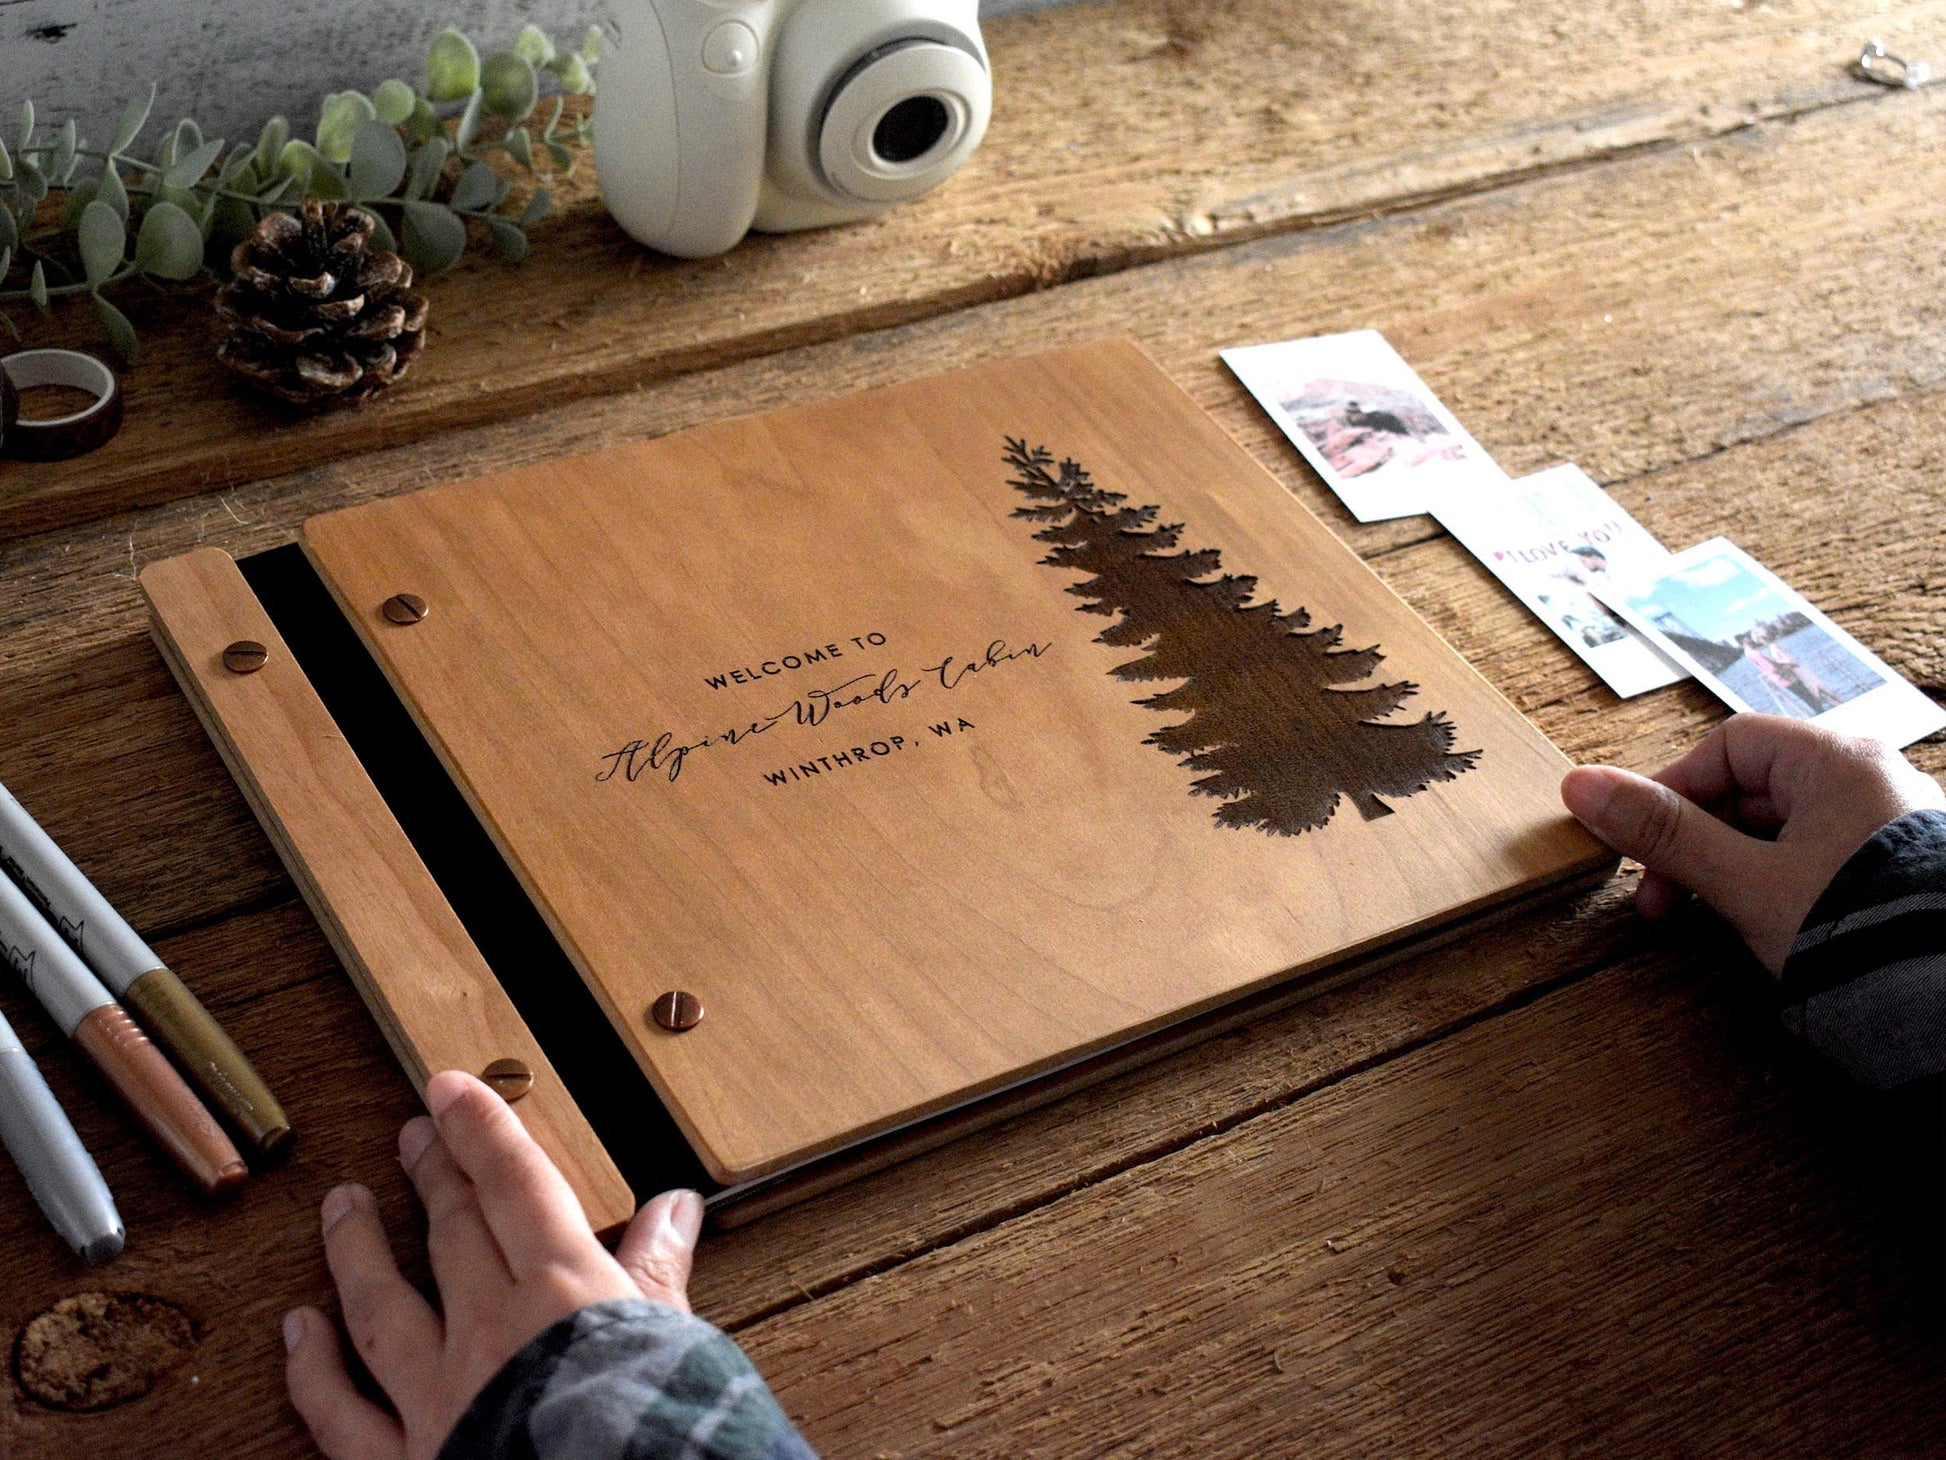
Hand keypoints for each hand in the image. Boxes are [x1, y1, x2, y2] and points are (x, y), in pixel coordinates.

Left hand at [282, 1070, 705, 1459]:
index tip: (449, 1088)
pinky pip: (342, 1411)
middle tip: (411, 1131)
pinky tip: (299, 1329)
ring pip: (382, 1304)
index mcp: (561, 1289)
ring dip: (358, 1248)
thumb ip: (660, 1272)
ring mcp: (436, 1394)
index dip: (480, 1129)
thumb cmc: (647, 1430)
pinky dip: (314, 1369)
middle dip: (432, 1172)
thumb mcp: (673, 1340)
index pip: (513, 1185)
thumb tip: (675, 1206)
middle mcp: (489, 1328)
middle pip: (452, 1230)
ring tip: (339, 1204)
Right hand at [1561, 713, 1943, 972]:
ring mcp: (1884, 825)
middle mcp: (1868, 780)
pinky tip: (1754, 920)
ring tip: (1701, 917)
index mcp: (1837, 761)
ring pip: (1776, 826)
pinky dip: (1768, 880)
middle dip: (1692, 839)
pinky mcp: (1891, 869)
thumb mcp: (1743, 882)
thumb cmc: (1860, 929)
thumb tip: (1581, 786)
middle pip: (1749, 787)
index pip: (1728, 746)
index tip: (1637, 839)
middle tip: (1657, 896)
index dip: (1671, 788)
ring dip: (1724, 865)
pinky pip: (1810, 854)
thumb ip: (1663, 833)